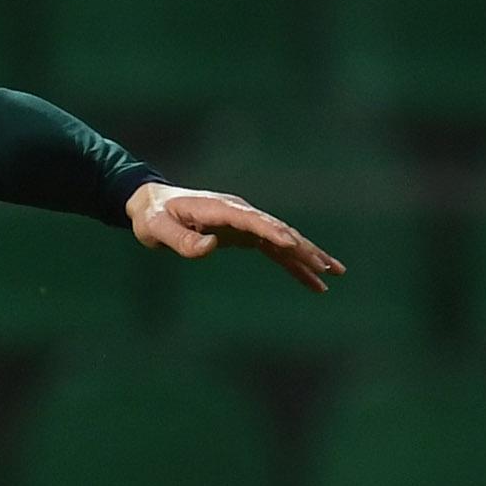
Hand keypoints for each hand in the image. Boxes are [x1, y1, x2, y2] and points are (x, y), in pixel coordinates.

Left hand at [127, 181, 345, 292]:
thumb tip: (210, 247)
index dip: (272, 231)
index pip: (252, 220)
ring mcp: (245, 223)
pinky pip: (274, 250)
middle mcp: (239, 213)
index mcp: (220, 208)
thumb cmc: (153, 217)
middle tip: (327, 267)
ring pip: (283, 240)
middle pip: (278, 230)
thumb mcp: (157, 229)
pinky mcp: (245, 234)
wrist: (151, 205)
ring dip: (308, 257)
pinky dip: (293, 263)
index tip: (291, 244)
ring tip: (334, 273)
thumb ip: (181, 239)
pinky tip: (312, 279)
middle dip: (303, 248)